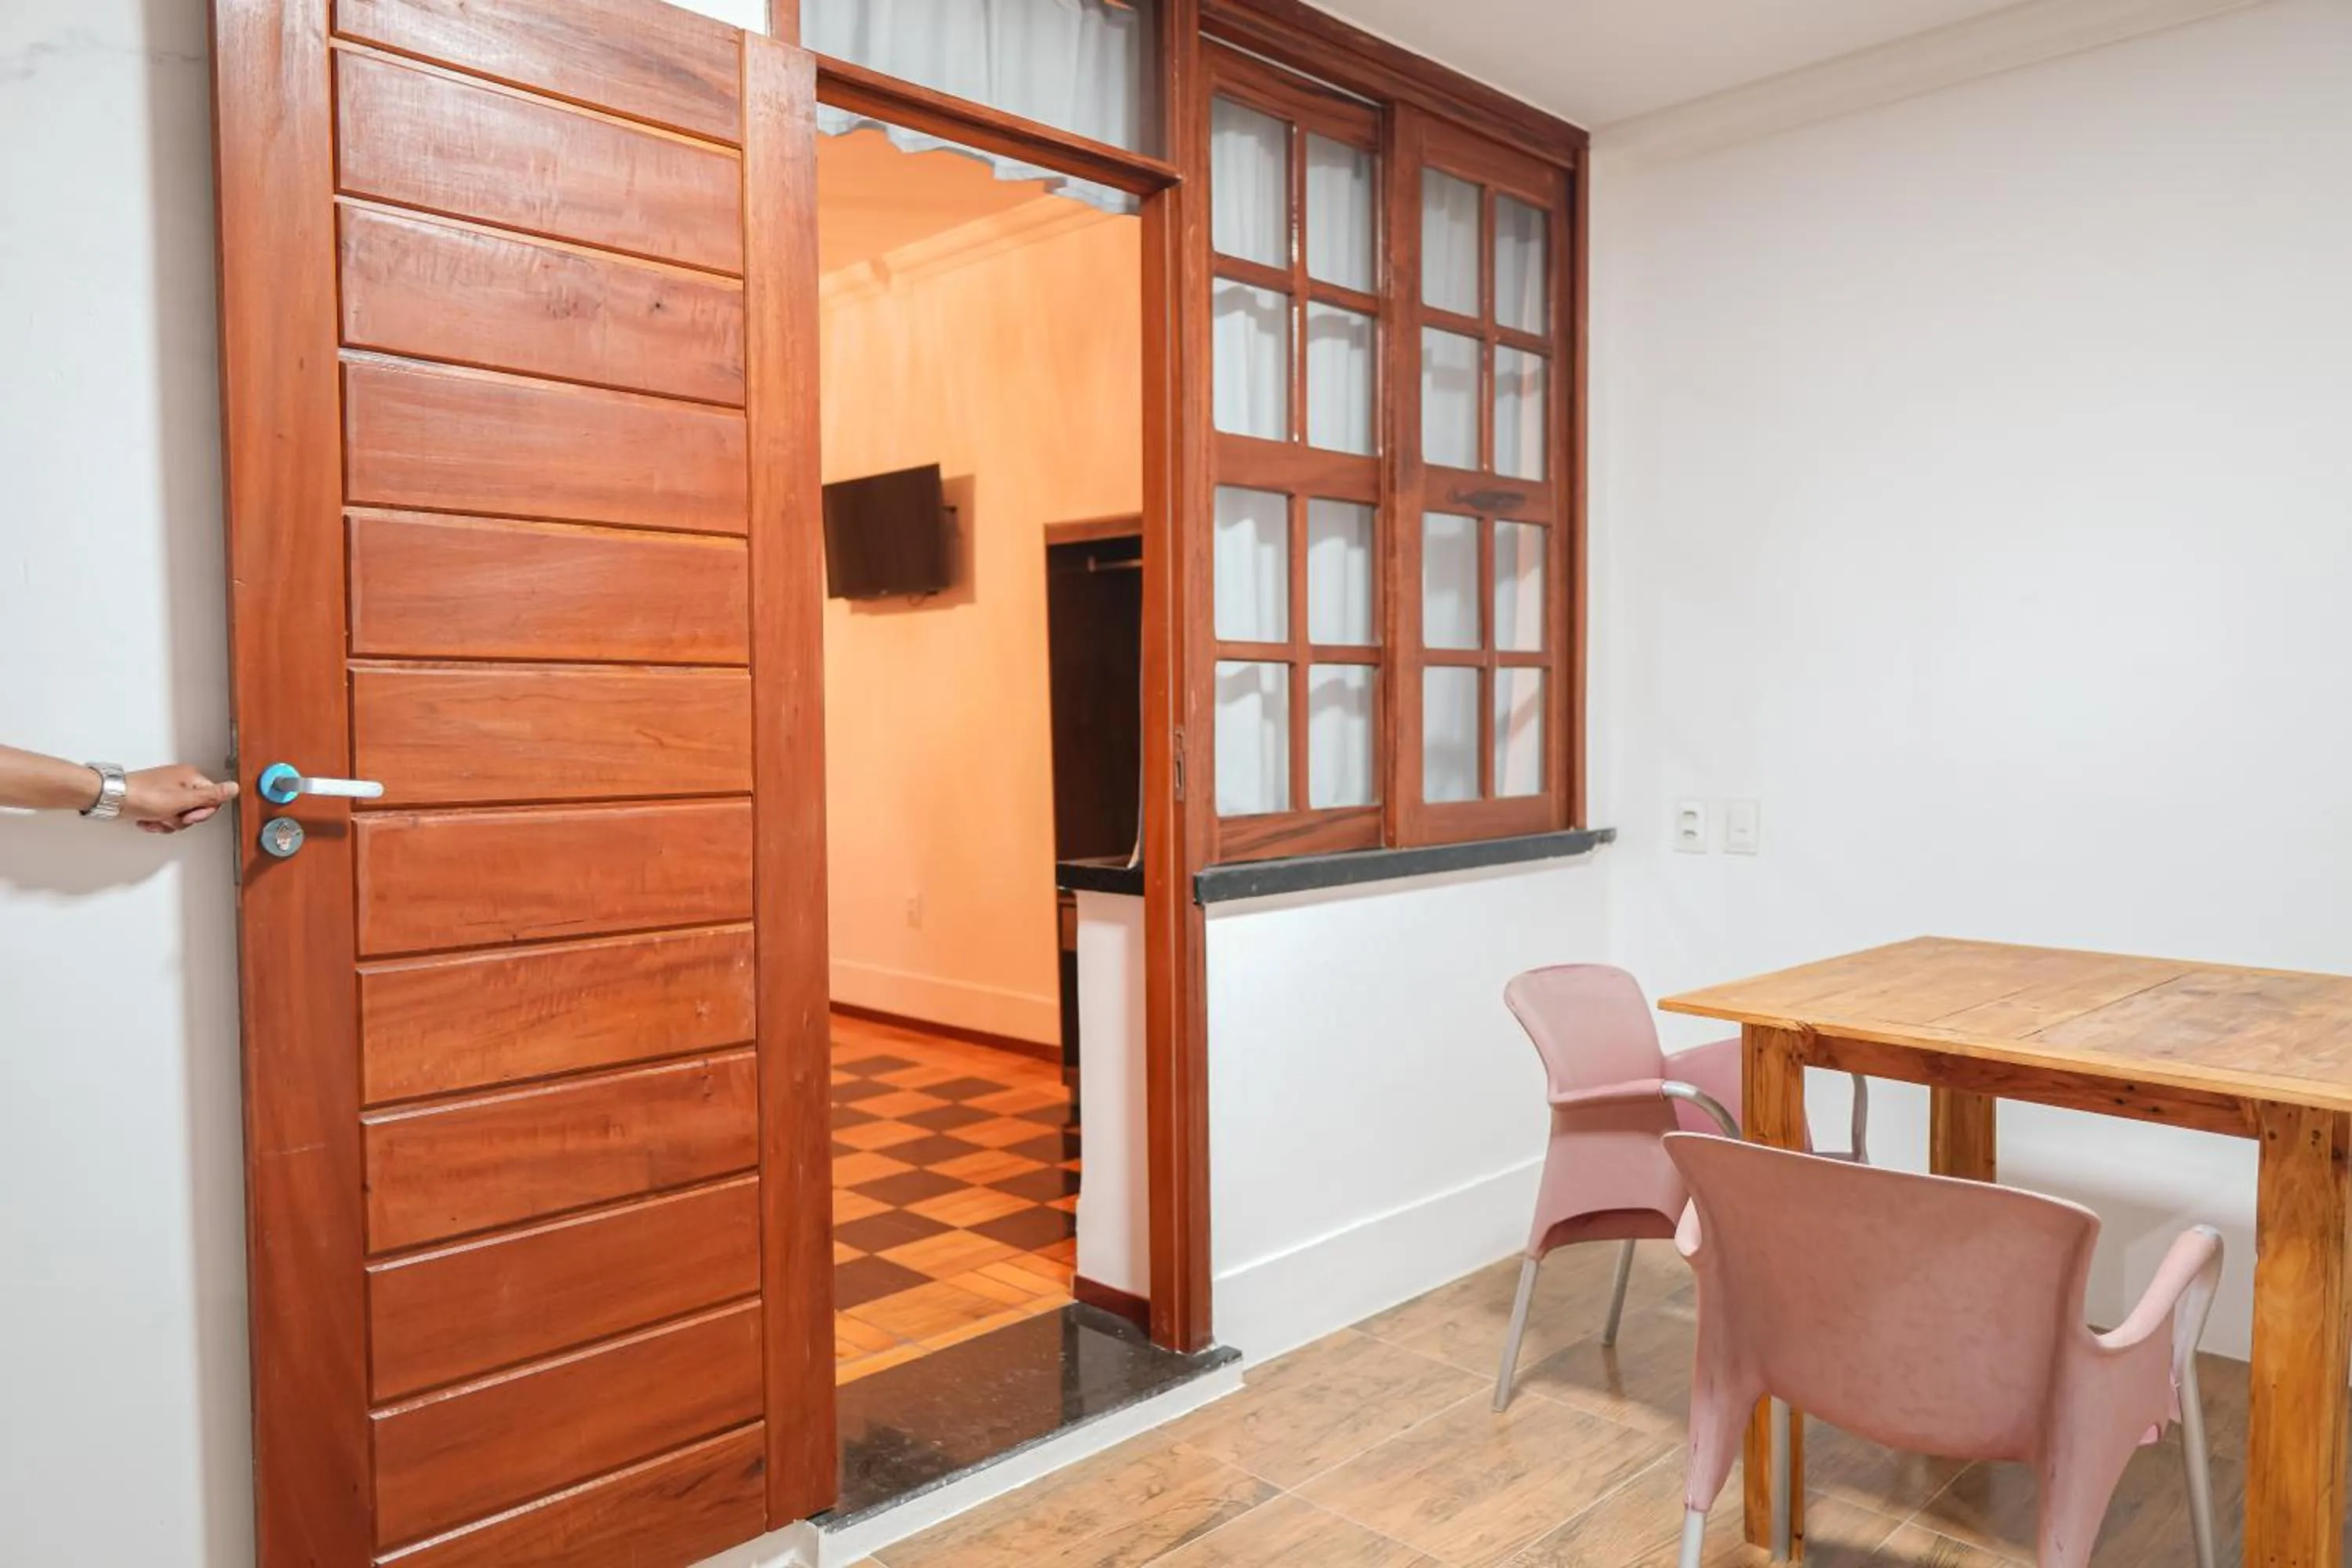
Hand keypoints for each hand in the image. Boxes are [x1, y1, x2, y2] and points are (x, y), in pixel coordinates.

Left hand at [122, 765, 238, 833]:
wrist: (113, 798)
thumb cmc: (143, 796)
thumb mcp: (182, 800)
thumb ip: (211, 796)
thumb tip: (234, 788)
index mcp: (191, 776)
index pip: (212, 800)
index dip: (200, 813)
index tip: (187, 815)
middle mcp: (181, 781)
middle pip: (196, 809)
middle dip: (182, 819)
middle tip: (169, 816)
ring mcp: (168, 790)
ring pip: (181, 815)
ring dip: (168, 822)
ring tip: (156, 818)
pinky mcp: (156, 799)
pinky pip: (166, 815)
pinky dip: (158, 821)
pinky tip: (149, 820)